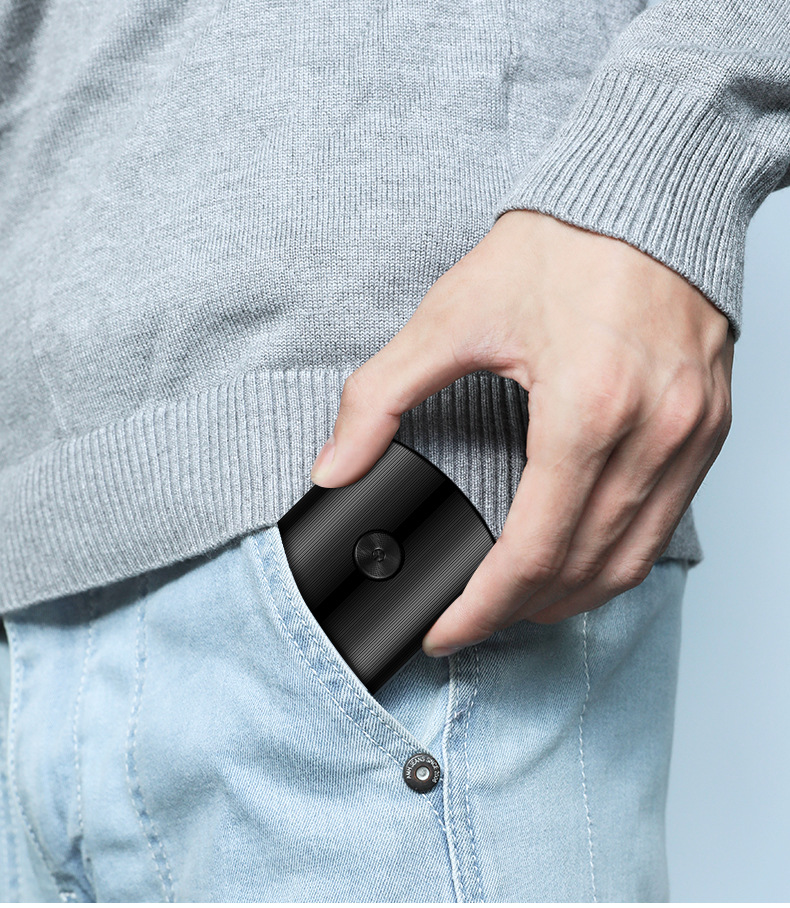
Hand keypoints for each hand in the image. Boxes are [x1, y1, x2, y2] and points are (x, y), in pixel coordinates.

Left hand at [309, 210, 733, 655]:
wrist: (646, 192)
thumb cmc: (558, 245)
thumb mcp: (452, 315)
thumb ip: (380, 397)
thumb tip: (334, 468)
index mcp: (587, 407)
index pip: (532, 553)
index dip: (482, 608)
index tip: (445, 630)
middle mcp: (652, 432)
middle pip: (581, 570)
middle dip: (518, 611)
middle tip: (471, 619)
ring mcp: (691, 434)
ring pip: (631, 561)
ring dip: (569, 597)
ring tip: (517, 604)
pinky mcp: (709, 429)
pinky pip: (666, 524)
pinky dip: (615, 558)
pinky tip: (576, 559)